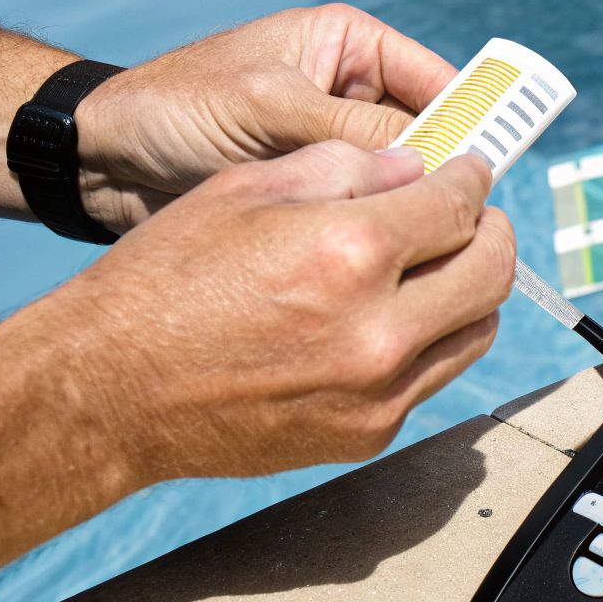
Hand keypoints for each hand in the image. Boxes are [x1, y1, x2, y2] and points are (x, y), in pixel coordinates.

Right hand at [45, 142, 513, 481]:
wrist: (109, 390)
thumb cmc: (162, 282)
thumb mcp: (244, 189)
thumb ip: (343, 168)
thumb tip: (414, 167)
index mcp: (350, 252)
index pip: (459, 205)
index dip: (472, 178)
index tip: (470, 171)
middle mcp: (378, 330)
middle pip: (493, 271)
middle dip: (491, 231)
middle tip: (471, 216)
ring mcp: (377, 392)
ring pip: (478, 331)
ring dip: (471, 290)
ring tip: (438, 267)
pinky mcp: (367, 435)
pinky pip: (433, 378)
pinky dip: (430, 341)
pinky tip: (391, 319)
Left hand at [73, 4, 456, 231]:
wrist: (99, 158)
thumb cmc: (175, 108)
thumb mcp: (270, 109)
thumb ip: (356, 131)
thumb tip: (438, 164)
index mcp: (347, 45)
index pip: (438, 81)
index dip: (473, 121)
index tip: (492, 169)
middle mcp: (350, 93)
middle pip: (429, 134)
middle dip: (443, 173)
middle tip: (465, 220)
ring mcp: (332, 147)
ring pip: (399, 181)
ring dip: (406, 208)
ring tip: (424, 243)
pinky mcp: (310, 194)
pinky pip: (362, 213)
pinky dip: (374, 232)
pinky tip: (385, 260)